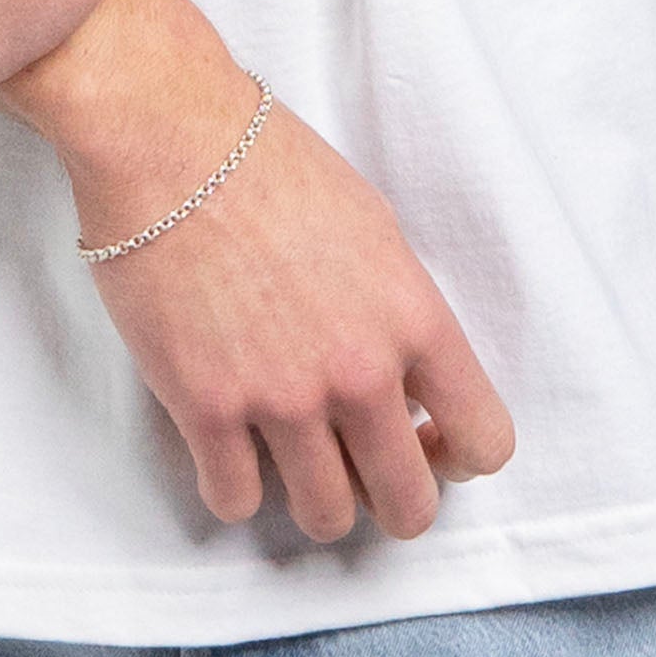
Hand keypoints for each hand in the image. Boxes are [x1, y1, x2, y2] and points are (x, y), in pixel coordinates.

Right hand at [26, 0, 516, 543]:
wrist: (171, 138)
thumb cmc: (269, 163)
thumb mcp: (373, 228)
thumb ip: (398, 315)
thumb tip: (401, 384)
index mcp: (412, 318)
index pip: (484, 441)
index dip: (457, 455)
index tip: (425, 439)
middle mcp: (359, 371)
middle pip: (409, 507)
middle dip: (390, 498)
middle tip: (360, 466)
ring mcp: (282, 397)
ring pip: (325, 518)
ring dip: (314, 498)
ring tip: (293, 457)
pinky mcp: (207, 408)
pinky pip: (235, 502)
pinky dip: (234, 487)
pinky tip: (229, 448)